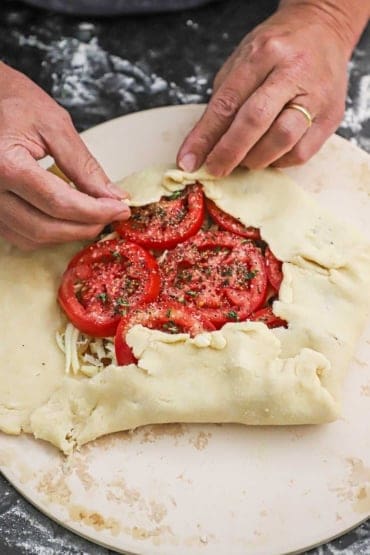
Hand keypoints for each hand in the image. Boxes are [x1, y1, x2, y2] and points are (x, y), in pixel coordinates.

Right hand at [0, 63, 129, 249]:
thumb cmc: (17, 105)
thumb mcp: (55, 125)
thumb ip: (84, 165)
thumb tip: (113, 196)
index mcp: (5, 164)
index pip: (59, 202)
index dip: (95, 211)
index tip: (121, 209)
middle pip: (46, 227)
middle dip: (86, 226)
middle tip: (112, 215)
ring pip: (34, 238)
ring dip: (69, 234)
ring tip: (95, 216)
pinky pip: (21, 237)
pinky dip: (50, 234)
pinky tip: (70, 220)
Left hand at [177, 2, 354, 175]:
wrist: (323, 30)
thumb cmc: (276, 49)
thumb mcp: (242, 62)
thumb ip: (224, 101)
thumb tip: (203, 146)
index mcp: (263, 53)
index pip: (227, 102)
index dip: (204, 137)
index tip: (188, 161)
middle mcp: (292, 71)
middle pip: (255, 121)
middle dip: (228, 152)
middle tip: (214, 169)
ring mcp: (317, 95)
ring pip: (282, 140)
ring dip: (255, 159)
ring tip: (243, 160)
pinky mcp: (332, 116)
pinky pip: (301, 152)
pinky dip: (279, 161)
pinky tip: (269, 155)